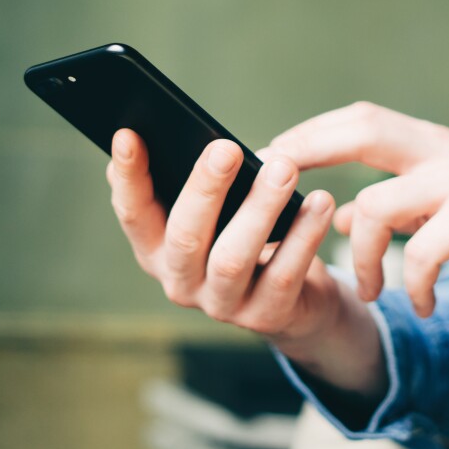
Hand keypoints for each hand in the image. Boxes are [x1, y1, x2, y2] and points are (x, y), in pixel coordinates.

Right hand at [106, 128, 342, 342]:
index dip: (128, 178)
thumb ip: (197, 184)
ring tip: (285, 168)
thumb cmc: (248, 236)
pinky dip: (304, 235)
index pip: (133, 214)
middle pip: (185, 236)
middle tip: (228, 148)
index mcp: (157, 250)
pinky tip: (320, 202)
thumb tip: (187, 132)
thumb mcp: (217, 213)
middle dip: (205, 188)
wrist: (298, 300)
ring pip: (233, 258)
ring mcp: (222, 305)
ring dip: (259, 208)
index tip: (128, 134)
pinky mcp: (266, 317)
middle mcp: (180, 282)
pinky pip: (285, 274)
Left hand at [266, 102, 448, 316]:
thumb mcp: (440, 209)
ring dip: (364, 257)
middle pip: (363, 128)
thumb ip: (394, 207)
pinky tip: (422, 305)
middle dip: (309, 155)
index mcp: (427, 144)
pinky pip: (422, 251)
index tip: (266, 159)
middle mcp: (441, 150)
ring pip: (378, 205)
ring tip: (372, 291)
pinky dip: (412, 284)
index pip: (358, 120)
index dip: (310, 134)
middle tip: (277, 199)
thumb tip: (340, 219)